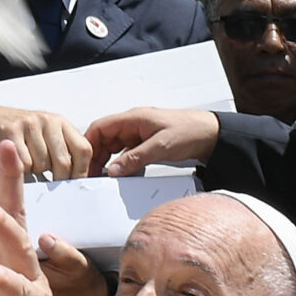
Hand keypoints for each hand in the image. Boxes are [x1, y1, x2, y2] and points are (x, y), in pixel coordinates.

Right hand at [0, 103, 91, 178]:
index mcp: (60, 122)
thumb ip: (61, 149)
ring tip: (28, 168)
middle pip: (63, 161)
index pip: (83, 149)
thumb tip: (76, 178)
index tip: (75, 185)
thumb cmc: (16, 133)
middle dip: (58, 180)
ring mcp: (29, 125)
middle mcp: (48, 121)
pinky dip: (21, 171)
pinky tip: (16, 165)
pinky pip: (23, 164)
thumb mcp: (44, 135)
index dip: (81, 171)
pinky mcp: (10, 132)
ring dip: (36, 174)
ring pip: (42, 165)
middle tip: (50, 186)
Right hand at [84, 107, 219, 176]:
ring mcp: (138, 134)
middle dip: (96, 156)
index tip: (83, 161)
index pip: (100, 127)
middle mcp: (132, 124)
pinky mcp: (145, 143)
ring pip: (113, 147)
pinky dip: (120, 163)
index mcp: (133, 118)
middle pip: (104, 138)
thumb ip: (135, 158)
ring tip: (103, 177)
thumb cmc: (190, 131)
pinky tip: (120, 174)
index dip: (88, 143)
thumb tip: (113, 170)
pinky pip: (125, 153)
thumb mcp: (160, 146)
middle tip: (92, 175)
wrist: (212, 134)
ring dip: (107, 161)